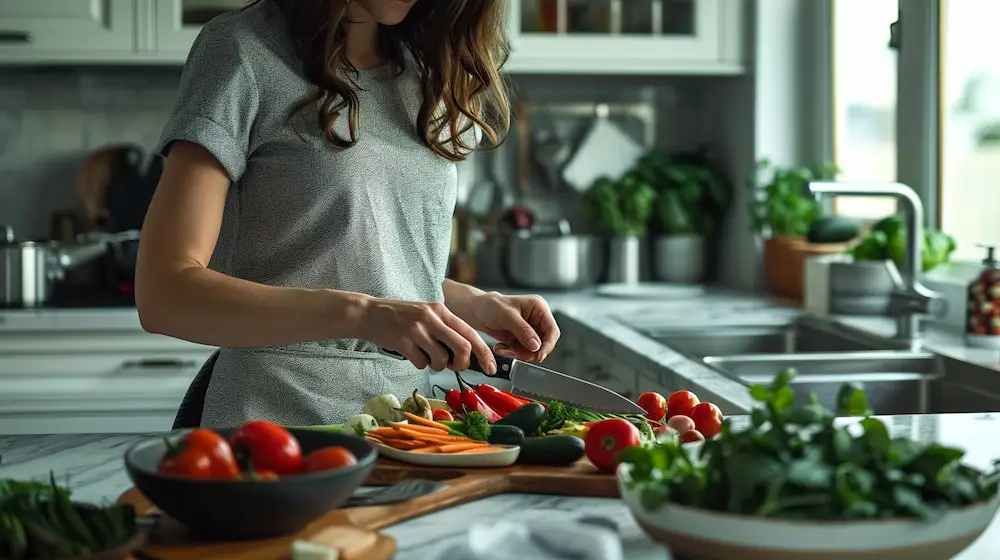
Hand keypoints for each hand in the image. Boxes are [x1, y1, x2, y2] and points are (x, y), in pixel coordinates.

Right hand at [357, 299, 495, 373]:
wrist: (368, 313)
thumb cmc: (399, 316)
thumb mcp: (426, 313)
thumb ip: (445, 329)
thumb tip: (465, 354)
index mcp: (440, 310)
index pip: (471, 333)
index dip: (485, 353)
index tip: (491, 368)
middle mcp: (431, 317)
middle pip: (462, 347)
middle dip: (462, 364)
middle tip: (453, 367)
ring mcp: (416, 329)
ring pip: (441, 359)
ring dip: (436, 365)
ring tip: (424, 356)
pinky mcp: (402, 341)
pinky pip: (421, 362)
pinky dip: (419, 364)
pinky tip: (410, 354)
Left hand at [464, 293, 559, 361]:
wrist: (477, 311)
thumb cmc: (491, 305)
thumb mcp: (507, 316)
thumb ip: (523, 330)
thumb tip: (536, 345)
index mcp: (538, 308)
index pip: (552, 330)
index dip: (548, 344)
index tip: (539, 355)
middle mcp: (536, 319)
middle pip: (543, 343)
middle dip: (529, 351)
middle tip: (517, 354)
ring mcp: (529, 330)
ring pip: (532, 350)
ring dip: (518, 353)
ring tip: (503, 349)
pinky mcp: (521, 338)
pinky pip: (522, 352)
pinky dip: (512, 353)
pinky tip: (500, 347)